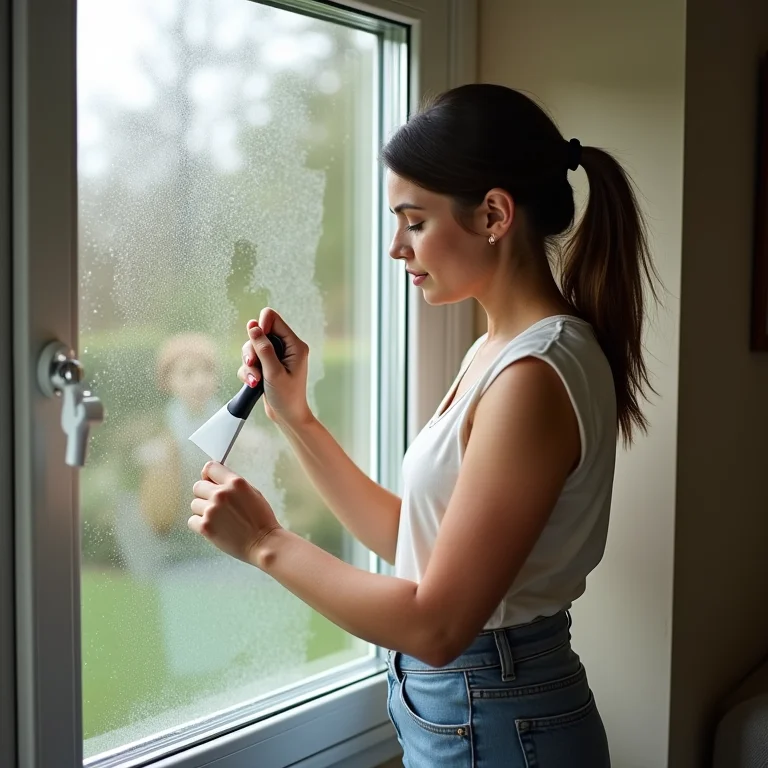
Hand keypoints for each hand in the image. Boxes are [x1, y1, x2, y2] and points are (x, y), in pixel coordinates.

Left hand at [189, 461, 280, 564]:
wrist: (264, 543)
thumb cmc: (261, 519)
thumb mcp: (253, 493)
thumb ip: (233, 485)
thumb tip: (214, 480)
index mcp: (235, 483)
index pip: (210, 467)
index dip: (208, 475)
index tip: (210, 482)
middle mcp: (221, 494)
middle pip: (198, 486)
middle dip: (205, 494)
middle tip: (216, 505)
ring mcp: (212, 510)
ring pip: (194, 504)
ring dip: (203, 510)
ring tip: (219, 519)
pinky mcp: (205, 527)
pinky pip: (192, 520)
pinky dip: (200, 524)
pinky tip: (214, 527)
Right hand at [238, 307, 312, 427]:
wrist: (287, 417)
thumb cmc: (287, 397)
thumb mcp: (274, 372)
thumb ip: (263, 349)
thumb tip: (253, 325)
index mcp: (294, 344)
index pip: (272, 318)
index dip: (259, 326)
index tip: (256, 342)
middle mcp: (285, 347)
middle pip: (258, 333)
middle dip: (252, 351)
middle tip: (253, 366)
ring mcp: (275, 356)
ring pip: (251, 348)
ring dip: (249, 365)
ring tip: (254, 381)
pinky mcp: (266, 366)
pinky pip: (250, 361)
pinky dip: (248, 372)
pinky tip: (253, 384)